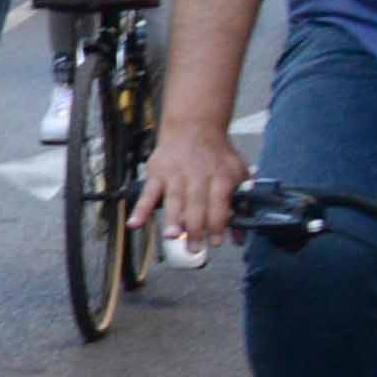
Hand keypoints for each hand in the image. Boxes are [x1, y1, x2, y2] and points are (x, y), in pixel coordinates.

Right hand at [148, 120, 250, 249]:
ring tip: (172, 236)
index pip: (219, 203)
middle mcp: (198, 175)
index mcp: (220, 176)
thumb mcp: (237, 173)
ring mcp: (176, 174)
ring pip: (174, 200)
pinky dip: (140, 209)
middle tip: (194, 249)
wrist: (194, 127)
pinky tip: (135, 224)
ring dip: (172, 219)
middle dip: (196, 229)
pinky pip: (148, 194)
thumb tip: (241, 235)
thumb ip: (240, 204)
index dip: (218, 224)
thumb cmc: (216, 155)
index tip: (216, 242)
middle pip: (197, 205)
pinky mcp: (157, 174)